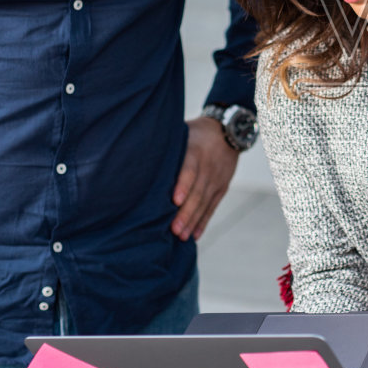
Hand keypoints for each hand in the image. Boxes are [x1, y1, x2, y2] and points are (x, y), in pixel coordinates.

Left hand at [171, 116, 239, 239]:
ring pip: (204, 202)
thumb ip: (168, 147)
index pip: (190, 170)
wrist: (228, 130)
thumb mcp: (183, 132)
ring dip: (193, 221)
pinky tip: (195, 234)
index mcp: (195, 151)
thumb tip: (138, 158)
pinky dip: (204, 221)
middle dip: (186, 212)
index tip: (174, 201)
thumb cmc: (196, 133)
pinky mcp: (222, 187)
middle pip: (198, 192)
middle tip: (174, 230)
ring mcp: (217, 178)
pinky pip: (212, 206)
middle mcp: (208, 166)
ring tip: (181, 236)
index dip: (183, 185)